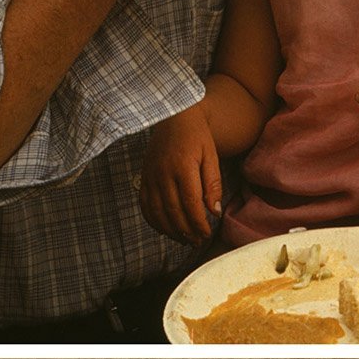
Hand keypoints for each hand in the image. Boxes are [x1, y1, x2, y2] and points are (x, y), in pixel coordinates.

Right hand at [139, 104, 222, 244]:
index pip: (190, 204)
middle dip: (186, 231)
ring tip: (184, 239)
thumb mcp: (211, 155)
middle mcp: (163, 173)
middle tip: (197, 242)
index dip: (198, 223)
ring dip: (171, 230)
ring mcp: (150, 176)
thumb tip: (214, 212)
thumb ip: (212, 184)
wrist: (173, 115)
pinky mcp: (143, 177)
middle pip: (173, 212)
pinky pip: (145, 205)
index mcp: (182, 167)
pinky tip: (165, 229)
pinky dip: (154, 221)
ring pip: (157, 212)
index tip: (207, 234)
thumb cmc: (197, 135)